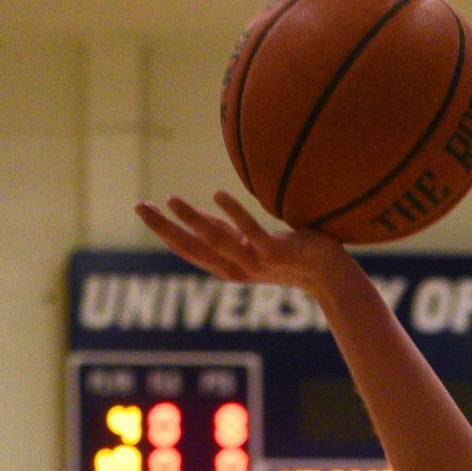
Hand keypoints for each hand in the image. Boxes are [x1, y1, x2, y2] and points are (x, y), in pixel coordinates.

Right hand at [134, 190, 349, 292]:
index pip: (189, 250)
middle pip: (194, 249)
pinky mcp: (277, 254)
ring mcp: (258, 263)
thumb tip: (195, 213)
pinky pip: (252, 232)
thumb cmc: (294, 255)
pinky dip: (234, 215)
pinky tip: (217, 193)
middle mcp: (240, 269)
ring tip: (171, 199)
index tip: (141, 208)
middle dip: (165, 228)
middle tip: (139, 205)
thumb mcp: (252, 242)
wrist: (333, 277)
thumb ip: (226, 230)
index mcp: (230, 267)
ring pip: (218, 243)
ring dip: (192, 220)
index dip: (164, 231)